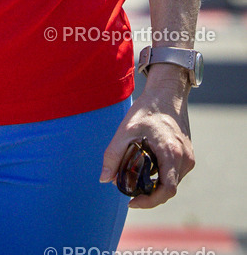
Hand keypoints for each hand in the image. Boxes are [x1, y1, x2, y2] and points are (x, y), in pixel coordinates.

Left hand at [100, 70, 194, 208]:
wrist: (168, 92)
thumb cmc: (148, 108)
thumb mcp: (126, 130)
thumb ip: (114, 155)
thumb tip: (105, 180)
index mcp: (172, 154)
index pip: (166, 190)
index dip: (149, 201)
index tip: (132, 202)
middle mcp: (185, 159)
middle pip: (167, 188)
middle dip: (148, 193)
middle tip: (129, 189)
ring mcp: (188, 157)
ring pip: (171, 181)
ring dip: (154, 183)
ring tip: (136, 173)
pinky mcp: (188, 153)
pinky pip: (174, 172)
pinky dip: (160, 174)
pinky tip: (147, 163)